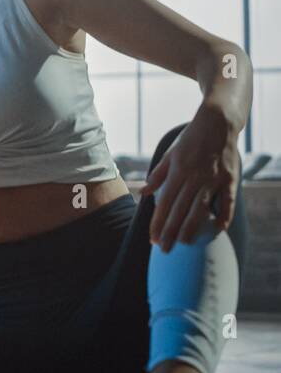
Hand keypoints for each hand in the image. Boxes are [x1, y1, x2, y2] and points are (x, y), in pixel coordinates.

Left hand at [144, 104, 240, 250]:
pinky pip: (227, 202)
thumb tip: (143, 193)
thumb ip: (157, 175)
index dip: (158, 222)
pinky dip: (223, 217)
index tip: (152, 238)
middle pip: (180, 210)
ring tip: (183, 243)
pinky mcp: (230, 179)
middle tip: (164, 249)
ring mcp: (213, 179)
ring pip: (200, 209)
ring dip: (191, 228)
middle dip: (171, 231)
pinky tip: (217, 230)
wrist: (218, 122)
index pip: (164, 202)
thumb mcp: (170, 154)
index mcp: (177, 171)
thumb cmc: (191, 139)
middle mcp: (194, 177)